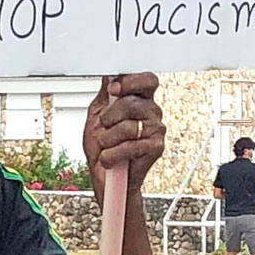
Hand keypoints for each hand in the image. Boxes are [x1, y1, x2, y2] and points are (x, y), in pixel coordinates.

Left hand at [85, 74, 165, 193]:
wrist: (106, 178)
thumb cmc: (103, 148)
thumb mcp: (97, 115)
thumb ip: (105, 95)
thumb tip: (108, 76)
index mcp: (141, 100)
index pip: (147, 80)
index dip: (130, 81)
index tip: (113, 89)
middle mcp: (152, 113)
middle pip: (132, 102)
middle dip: (109, 116)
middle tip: (104, 126)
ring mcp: (156, 130)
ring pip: (128, 126)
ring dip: (108, 139)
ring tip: (106, 146)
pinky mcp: (156, 148)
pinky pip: (130, 145)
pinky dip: (112, 154)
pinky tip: (110, 158)